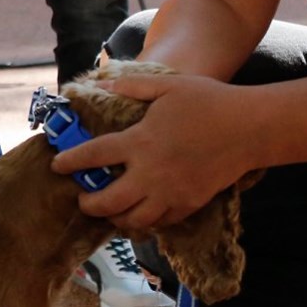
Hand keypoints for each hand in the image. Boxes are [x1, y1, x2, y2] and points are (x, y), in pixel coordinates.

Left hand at [50, 73, 253, 230]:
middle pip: (108, 201)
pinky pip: (158, 223)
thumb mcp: (167, 86)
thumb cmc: (208, 101)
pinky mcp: (188, 204)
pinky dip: (143, 222)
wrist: (249, 129)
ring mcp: (170, 192)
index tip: (57, 165)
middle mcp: (151, 173)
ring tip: (109, 209)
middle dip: (89, 203)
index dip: (71, 162)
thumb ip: (130, 86)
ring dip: (115, 217)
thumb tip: (100, 84)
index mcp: (140, 141)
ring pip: (132, 220)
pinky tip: (138, 213)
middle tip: (83, 198)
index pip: (94, 156)